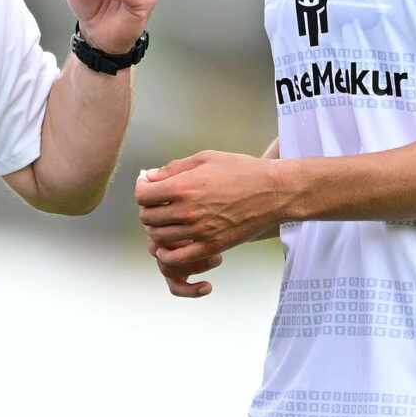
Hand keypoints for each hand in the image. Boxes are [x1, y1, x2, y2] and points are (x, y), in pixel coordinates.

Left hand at [136, 151, 297, 296]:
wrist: (274, 192)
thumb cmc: (242, 171)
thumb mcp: (206, 159)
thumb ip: (175, 168)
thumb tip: (151, 177)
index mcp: (184, 186)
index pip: (143, 195)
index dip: (141, 189)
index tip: (147, 186)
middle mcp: (187, 211)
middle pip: (147, 217)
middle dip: (146, 208)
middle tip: (155, 203)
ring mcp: (199, 231)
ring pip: (159, 237)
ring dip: (156, 228)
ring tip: (165, 220)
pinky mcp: (211, 246)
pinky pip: (176, 257)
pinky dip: (166, 253)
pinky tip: (168, 244)